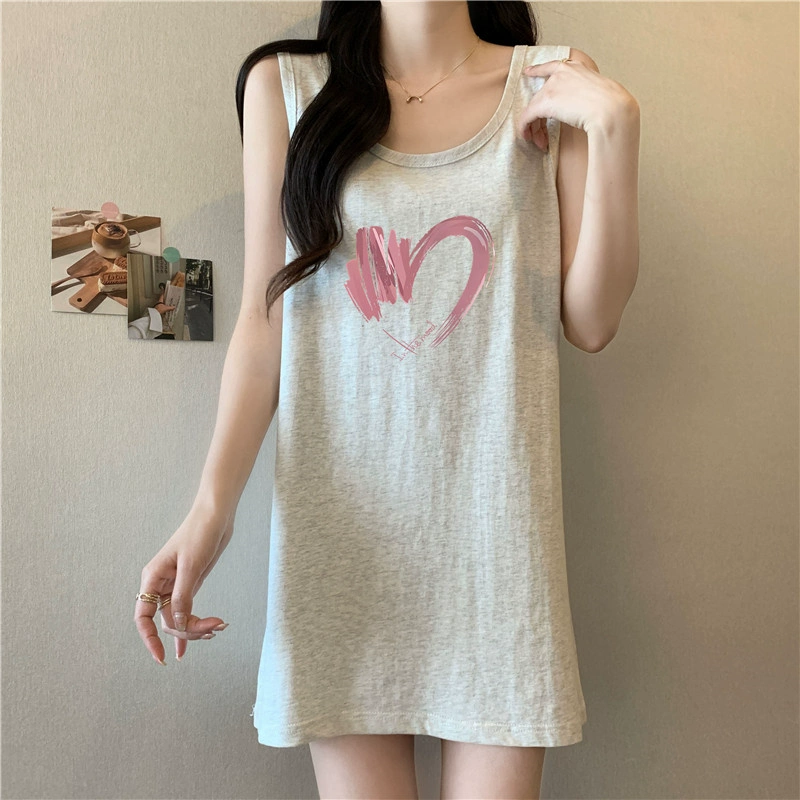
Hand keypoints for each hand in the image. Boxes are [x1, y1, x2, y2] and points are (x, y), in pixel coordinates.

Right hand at [135, 506, 233, 663]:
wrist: (217, 515)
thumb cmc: (200, 533)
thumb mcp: (191, 566)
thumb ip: (182, 597)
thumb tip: (176, 625)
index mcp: (153, 578)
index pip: (142, 617)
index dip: (149, 639)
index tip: (161, 657)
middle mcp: (160, 584)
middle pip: (166, 621)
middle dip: (188, 630)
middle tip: (214, 629)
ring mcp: (176, 585)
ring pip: (179, 618)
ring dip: (196, 627)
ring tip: (218, 626)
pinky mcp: (190, 584)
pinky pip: (188, 610)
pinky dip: (198, 622)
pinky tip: (206, 634)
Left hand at [519, 53, 638, 149]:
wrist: (610, 109)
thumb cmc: (611, 106)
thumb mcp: (599, 93)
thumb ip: (586, 95)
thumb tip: (583, 107)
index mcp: (576, 68)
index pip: (552, 66)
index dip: (537, 70)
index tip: (527, 71)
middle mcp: (561, 73)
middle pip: (541, 96)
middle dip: (539, 118)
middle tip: (540, 136)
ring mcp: (552, 86)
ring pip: (534, 108)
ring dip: (535, 128)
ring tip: (539, 142)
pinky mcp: (544, 102)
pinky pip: (527, 117)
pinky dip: (525, 128)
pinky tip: (527, 137)